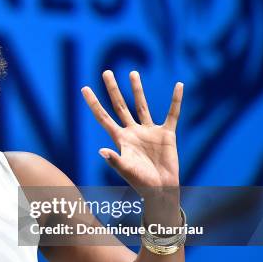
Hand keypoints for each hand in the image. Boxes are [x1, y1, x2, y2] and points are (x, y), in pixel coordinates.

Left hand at [81, 70, 182, 189]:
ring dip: (137, 89)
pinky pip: (173, 114)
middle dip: (112, 89)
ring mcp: (149, 131)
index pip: (103, 117)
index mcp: (120, 139)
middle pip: (120, 105)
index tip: (84, 88)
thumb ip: (114, 160)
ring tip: (132, 73)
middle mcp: (132, 131)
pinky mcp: (167, 134)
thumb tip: (101, 150)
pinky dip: (176, 100)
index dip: (93, 103)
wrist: (161, 189)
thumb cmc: (141, 182)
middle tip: (106, 72)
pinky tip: (179, 86)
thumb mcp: (125, 170)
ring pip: (142, 105)